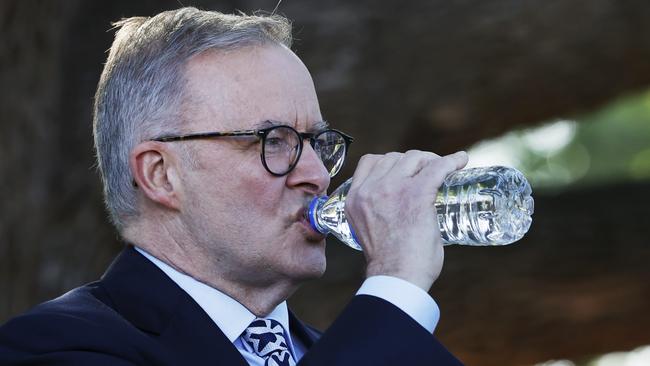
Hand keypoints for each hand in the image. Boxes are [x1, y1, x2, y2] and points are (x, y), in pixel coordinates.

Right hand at [344, 150, 467, 290]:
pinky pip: (437, 167)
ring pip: (414, 158)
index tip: (405, 170)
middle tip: (429, 172)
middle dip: (413, 161)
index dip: (390, 161)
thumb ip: (378, 214)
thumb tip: (401, 211)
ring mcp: (392, 189)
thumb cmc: (391, 265)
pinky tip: (461, 161)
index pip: (370, 162)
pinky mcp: (416, 194)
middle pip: (394, 157)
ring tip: (442, 169)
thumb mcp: (368, 231)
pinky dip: (452, 161)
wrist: (397, 278)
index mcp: (355, 199)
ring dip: (429, 160)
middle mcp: (370, 189)